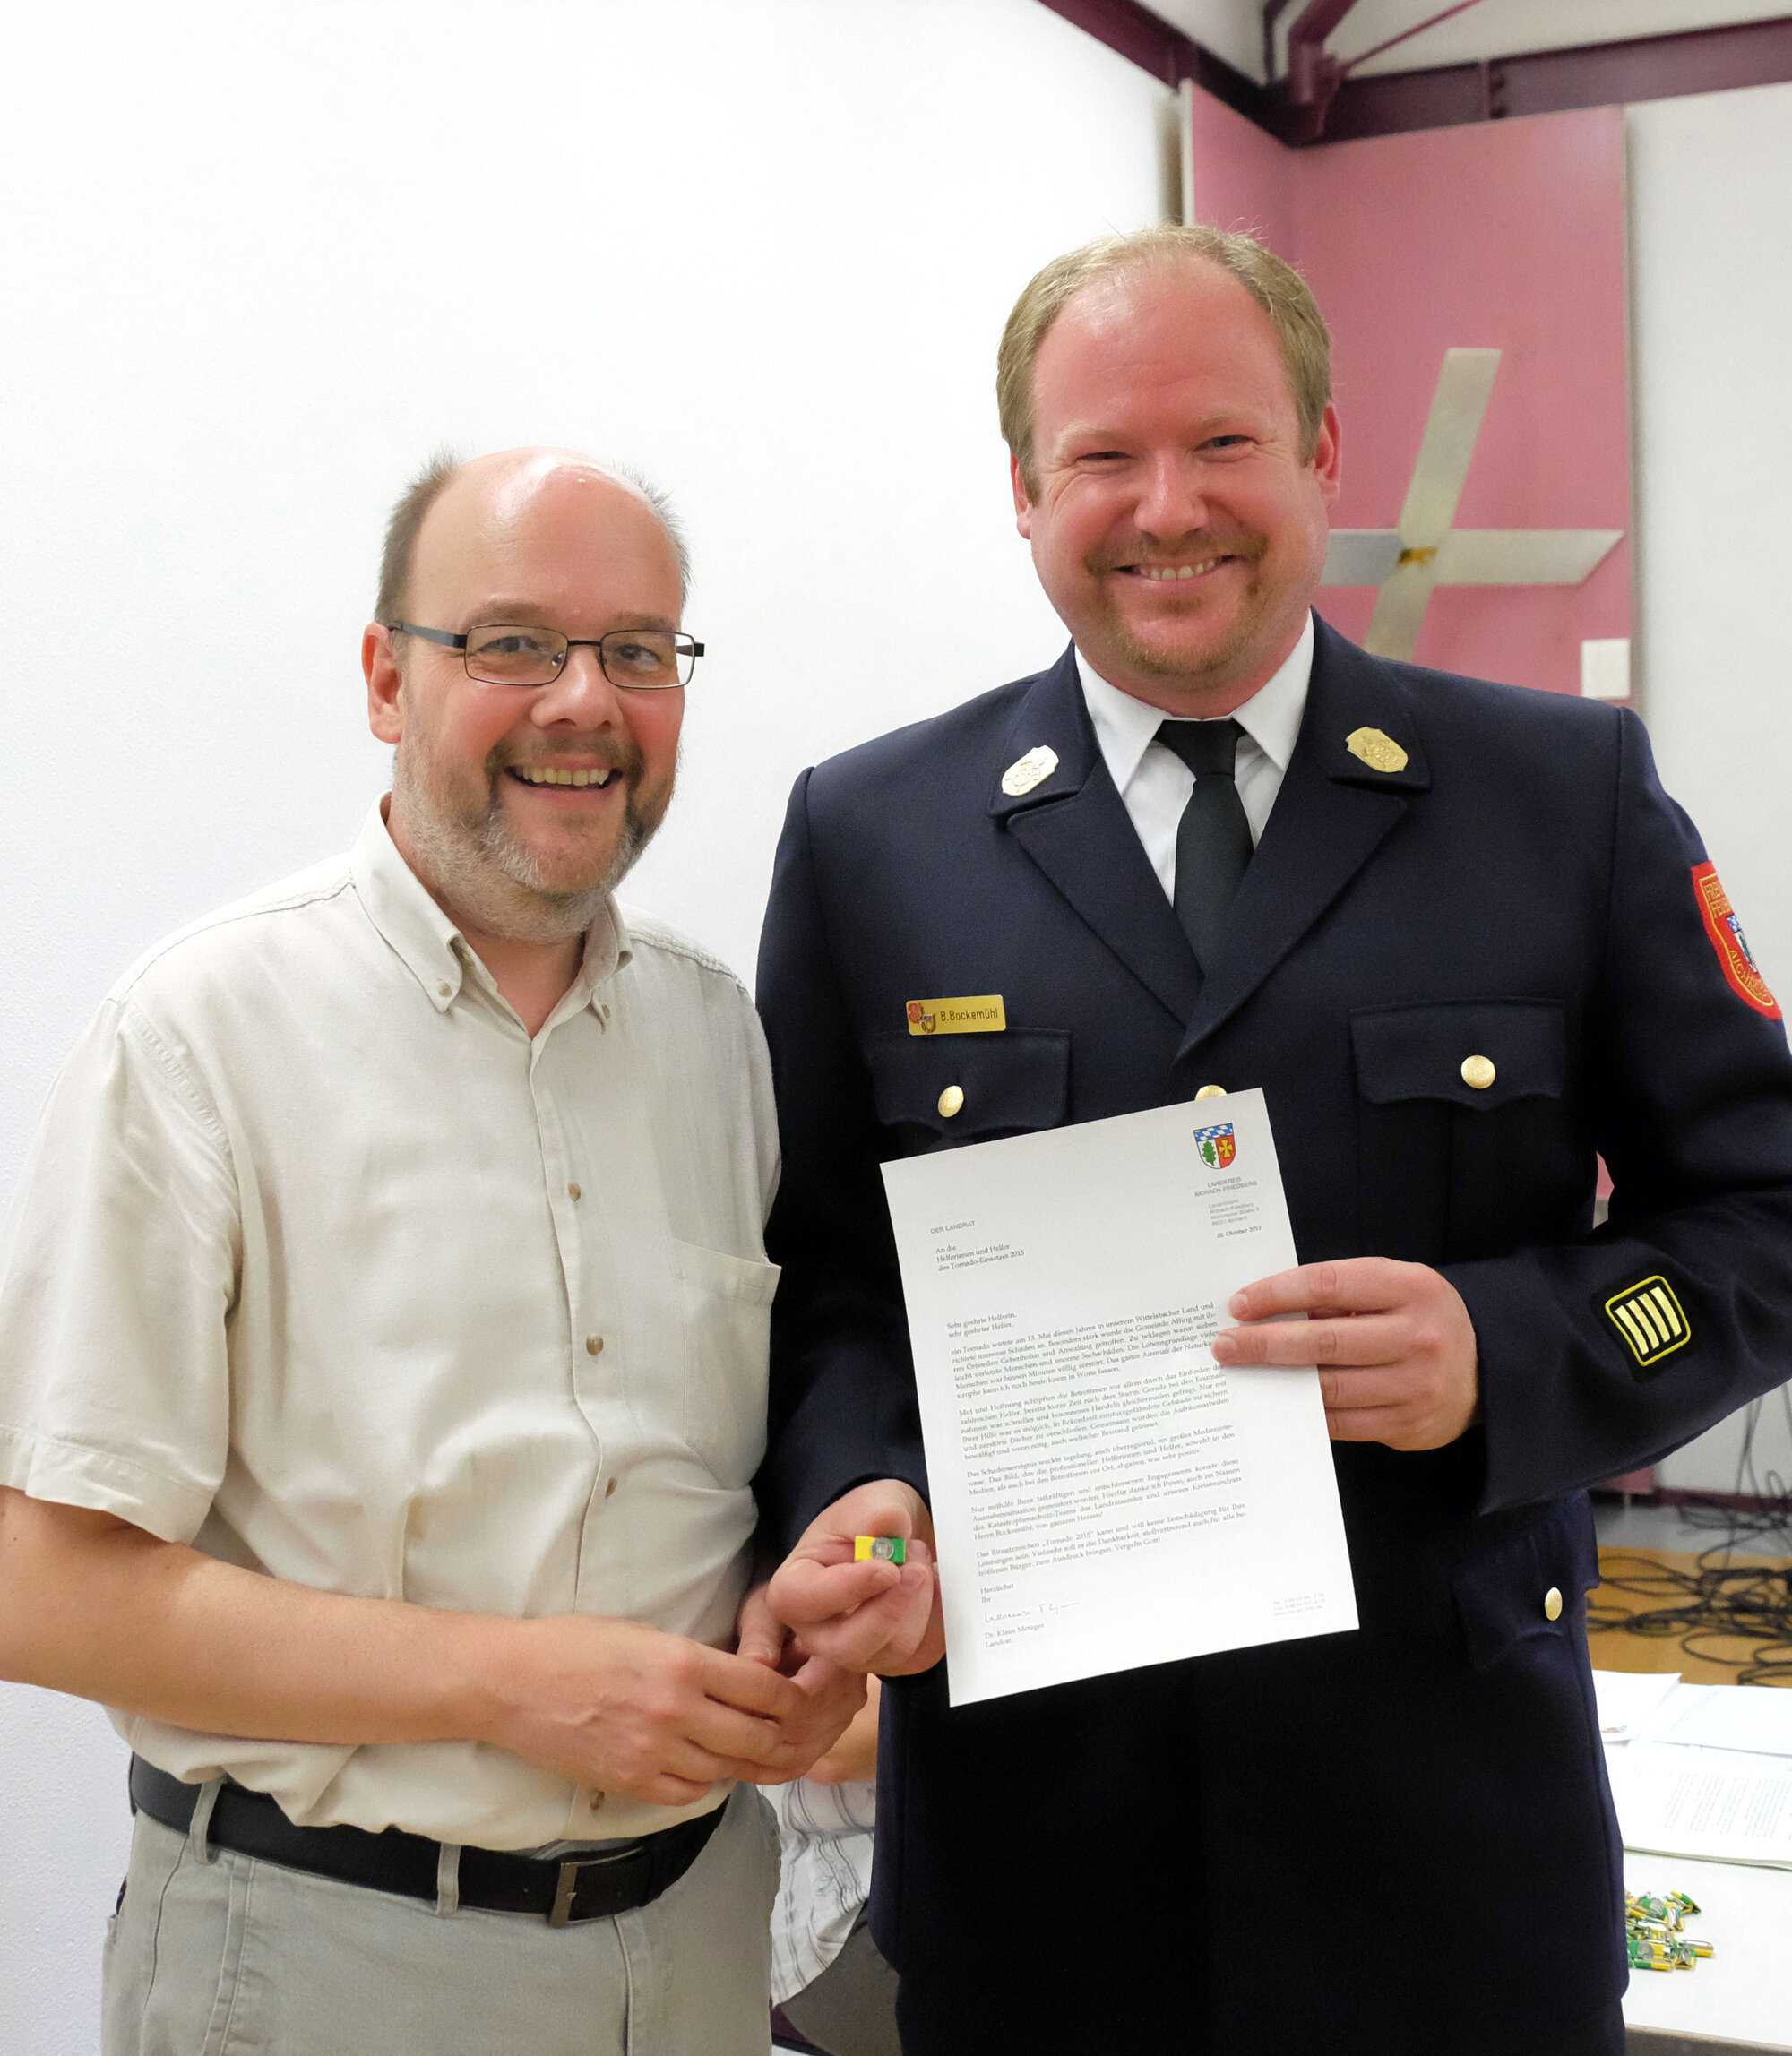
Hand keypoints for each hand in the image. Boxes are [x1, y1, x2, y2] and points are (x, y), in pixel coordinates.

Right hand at [487, 1614, 840, 1807]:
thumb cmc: (574, 1645)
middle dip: (784, 1738)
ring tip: (758, 1753)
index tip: (802, 1697)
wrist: (512, 1683)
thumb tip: (737, 1681)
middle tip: (796, 1735)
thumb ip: (694, 1659)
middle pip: (758, 1737)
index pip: (765, 1689)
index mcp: (683, 1662)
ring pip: (728, 1769)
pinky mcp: (631, 1782)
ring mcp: (653, 1753)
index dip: (793, 1698)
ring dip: (748, 1762)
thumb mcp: (645, 1633)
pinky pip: (690, 1793)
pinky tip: (706, 1767)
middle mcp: (676, 1711)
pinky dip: (707, 1782)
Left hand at [731, 1580, 867, 1782]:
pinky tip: (737, 1764)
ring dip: (761, 1759)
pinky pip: (802, 1762)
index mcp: (840, 1658)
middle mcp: (851, 1693)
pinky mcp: (829, 1733)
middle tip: (710, 1739)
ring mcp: (843, 1718)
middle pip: (804, 1734)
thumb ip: (763, 1635)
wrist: (807, 1614)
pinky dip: (769, 1769)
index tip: (720, 1708)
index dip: (762, 1709)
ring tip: (717, 1753)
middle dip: (758, 1740)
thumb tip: (756, 1665)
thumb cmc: (783, 1606)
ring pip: (803, 1754)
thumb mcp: (769, 1608)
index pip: (805, 1701)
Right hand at [767, 1481, 943, 1676]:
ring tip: (920, 1562)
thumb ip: (870, 1514)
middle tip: (916, 1568)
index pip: (807, 1601)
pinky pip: (925, 1651)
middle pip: (849, 1646)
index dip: (849, 1588)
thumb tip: (884, 1524)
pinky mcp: (897, 1662)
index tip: (888, 1569)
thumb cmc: (864, 1525)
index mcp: (794, 1591)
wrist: (894, 1541)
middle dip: (891, 1608)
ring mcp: (859, 1653)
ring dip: (919, 1603)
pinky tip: (935, 1585)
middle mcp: (819, 1634)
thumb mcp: (864, 1505)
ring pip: (893, 1650)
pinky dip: (939, 1615)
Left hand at [1213, 1257, 1478, 1450]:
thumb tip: (1267, 1310)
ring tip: (1242, 1372)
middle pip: (1324, 1341)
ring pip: (1329, 1386)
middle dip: (1264, 1343)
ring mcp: (1416, 1386)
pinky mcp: (1409, 1425)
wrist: (1487, 1368)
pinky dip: (1305, 1410)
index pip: (1329, 1284)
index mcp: (1411, 1288)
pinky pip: (1342, 1421)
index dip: (1277, 1293)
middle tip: (1224, 1345)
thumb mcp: (1395, 1287)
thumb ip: (1342, 1293)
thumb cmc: (1421, 1318)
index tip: (1239, 1304)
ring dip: (1277, 1380)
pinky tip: (1278, 1400)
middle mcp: (1417, 1336)